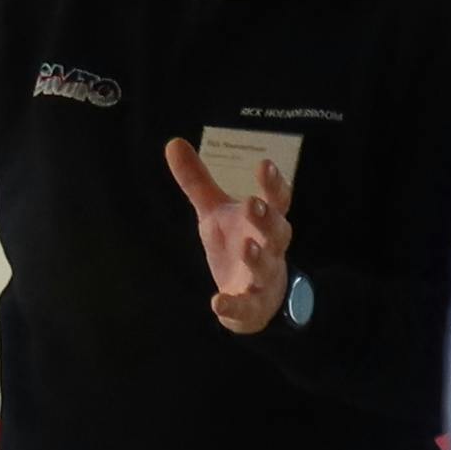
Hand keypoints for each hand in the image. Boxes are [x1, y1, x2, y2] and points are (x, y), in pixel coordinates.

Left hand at [161, 136, 297, 334]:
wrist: (256, 298)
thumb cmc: (239, 244)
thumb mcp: (215, 212)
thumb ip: (197, 181)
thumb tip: (173, 143)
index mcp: (264, 221)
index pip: (276, 199)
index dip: (273, 184)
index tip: (265, 164)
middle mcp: (270, 247)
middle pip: (278, 231)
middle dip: (267, 218)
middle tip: (254, 204)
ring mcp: (264, 278)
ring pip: (266, 267)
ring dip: (257, 257)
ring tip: (247, 246)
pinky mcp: (252, 305)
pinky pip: (245, 306)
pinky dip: (233, 305)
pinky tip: (218, 302)